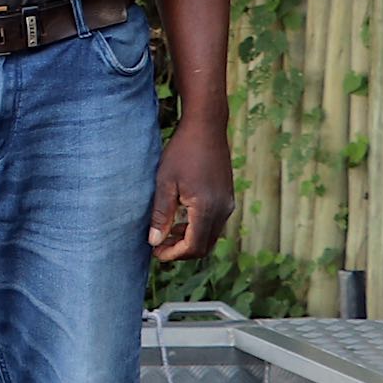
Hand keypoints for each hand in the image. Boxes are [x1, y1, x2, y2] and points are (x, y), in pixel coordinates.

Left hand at [149, 126, 233, 261]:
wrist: (205, 128)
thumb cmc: (182, 152)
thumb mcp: (165, 183)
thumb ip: (161, 215)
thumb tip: (154, 242)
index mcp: (207, 208)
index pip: (193, 246)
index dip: (173, 254)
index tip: (155, 253)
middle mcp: (222, 209)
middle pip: (204, 246)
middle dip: (180, 251)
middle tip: (157, 247)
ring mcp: (227, 204)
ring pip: (209, 236)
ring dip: (188, 240)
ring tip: (164, 234)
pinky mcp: (227, 198)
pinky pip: (214, 223)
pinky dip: (196, 229)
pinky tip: (178, 221)